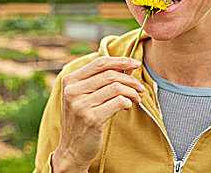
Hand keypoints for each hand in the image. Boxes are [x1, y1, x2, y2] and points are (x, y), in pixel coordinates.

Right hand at [52, 56, 144, 171]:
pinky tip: (127, 106)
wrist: (72, 149)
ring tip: (136, 98)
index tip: (136, 63)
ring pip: (116, 88)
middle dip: (130, 79)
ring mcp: (81, 105)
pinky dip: (128, 102)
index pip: (99, 63)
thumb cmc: (82, 119)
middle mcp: (73, 91)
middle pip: (110, 74)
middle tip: (140, 87)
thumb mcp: (84, 96)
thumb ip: (100, 80)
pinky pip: (118, 102)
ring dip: (132, 92)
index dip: (120, 60)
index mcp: (70, 81)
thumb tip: (126, 66)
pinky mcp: (92, 118)